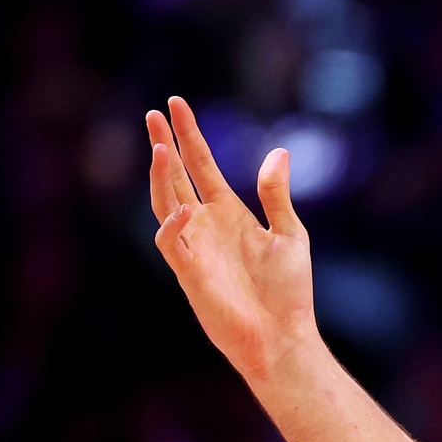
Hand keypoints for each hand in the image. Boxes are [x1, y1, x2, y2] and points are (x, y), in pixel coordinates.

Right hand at [147, 97, 317, 381]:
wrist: (284, 338)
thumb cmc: (289, 292)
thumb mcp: (289, 233)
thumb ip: (276, 194)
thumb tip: (279, 152)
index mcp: (228, 214)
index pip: (201, 165)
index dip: (189, 135)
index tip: (176, 103)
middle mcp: (205, 226)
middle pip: (175, 177)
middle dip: (164, 145)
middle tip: (152, 114)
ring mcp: (195, 249)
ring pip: (164, 203)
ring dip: (161, 177)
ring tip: (160, 147)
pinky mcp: (190, 275)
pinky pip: (172, 243)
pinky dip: (174, 224)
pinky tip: (185, 206)